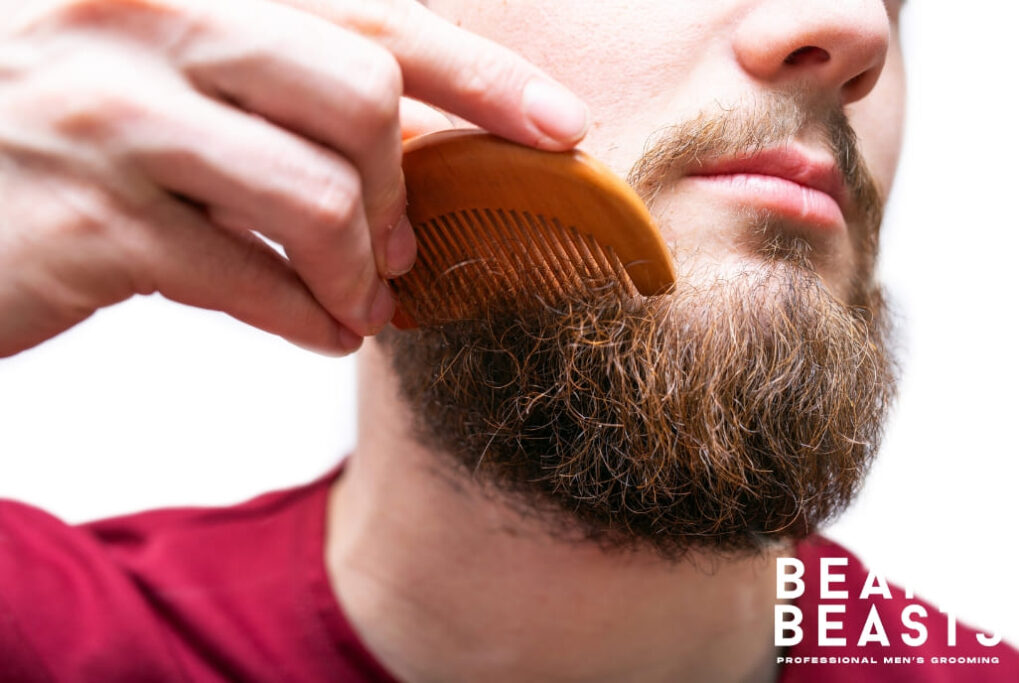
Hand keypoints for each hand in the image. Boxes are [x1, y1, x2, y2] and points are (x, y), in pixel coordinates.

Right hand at [0, 0, 589, 356]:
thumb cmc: (72, 136)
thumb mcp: (170, 78)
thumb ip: (283, 88)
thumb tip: (417, 148)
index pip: (371, 14)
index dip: (482, 74)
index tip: (561, 128)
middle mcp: (142, 22)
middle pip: (360, 95)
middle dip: (404, 191)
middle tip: (404, 250)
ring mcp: (111, 121)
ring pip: (318, 199)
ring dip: (359, 274)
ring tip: (358, 305)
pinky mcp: (91, 226)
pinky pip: (253, 281)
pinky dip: (309, 320)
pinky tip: (316, 330)